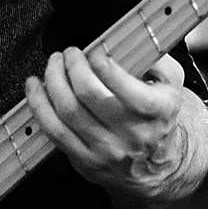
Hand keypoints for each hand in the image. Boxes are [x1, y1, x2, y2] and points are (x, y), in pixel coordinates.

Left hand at [25, 47, 188, 197]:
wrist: (156, 169)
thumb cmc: (158, 119)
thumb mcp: (172, 86)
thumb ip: (157, 59)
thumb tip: (130, 39)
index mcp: (157, 110)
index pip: (123, 85)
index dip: (101, 64)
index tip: (94, 53)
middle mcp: (132, 133)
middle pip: (89, 94)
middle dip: (73, 66)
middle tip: (70, 54)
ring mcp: (106, 150)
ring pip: (68, 111)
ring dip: (53, 80)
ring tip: (53, 64)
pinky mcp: (85, 160)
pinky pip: (53, 131)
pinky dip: (39, 105)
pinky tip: (36, 87)